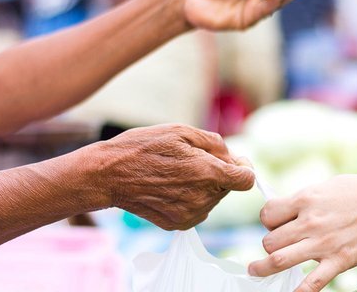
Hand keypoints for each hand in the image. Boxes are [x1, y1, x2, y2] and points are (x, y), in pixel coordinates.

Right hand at [91, 124, 254, 229]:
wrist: (108, 175)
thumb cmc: (144, 147)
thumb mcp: (182, 131)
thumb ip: (216, 144)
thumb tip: (236, 159)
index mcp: (208, 173)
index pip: (247, 180)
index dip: (243, 168)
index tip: (231, 161)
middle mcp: (202, 198)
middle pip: (228, 187)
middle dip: (219, 173)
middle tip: (191, 160)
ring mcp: (190, 214)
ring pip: (213, 199)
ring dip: (204, 186)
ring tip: (176, 172)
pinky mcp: (178, 224)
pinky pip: (197, 210)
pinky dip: (191, 198)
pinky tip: (170, 186)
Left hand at [248, 174, 356, 291]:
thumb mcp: (332, 186)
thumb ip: (310, 199)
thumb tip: (292, 207)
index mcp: (308, 198)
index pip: (268, 214)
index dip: (268, 221)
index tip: (275, 225)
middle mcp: (311, 221)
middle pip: (270, 240)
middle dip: (269, 245)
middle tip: (280, 246)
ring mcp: (325, 243)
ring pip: (279, 260)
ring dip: (264, 268)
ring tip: (256, 271)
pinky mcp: (341, 260)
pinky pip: (312, 283)